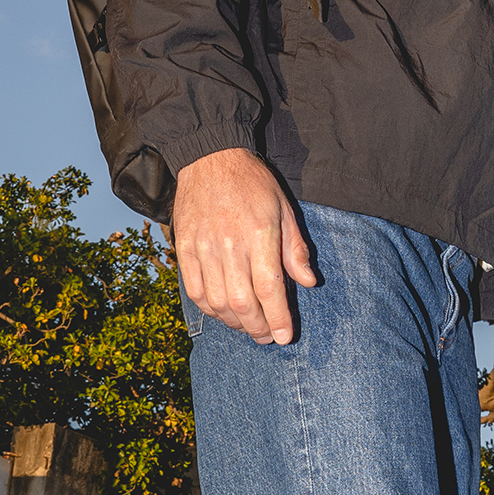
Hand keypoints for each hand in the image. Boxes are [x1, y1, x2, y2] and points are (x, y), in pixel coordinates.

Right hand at [171, 148, 316, 344]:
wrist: (209, 157)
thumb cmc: (252, 184)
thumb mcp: (284, 209)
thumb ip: (296, 249)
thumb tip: (308, 283)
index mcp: (259, 234)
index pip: (270, 289)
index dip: (278, 319)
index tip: (285, 337)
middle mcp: (230, 244)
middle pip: (243, 304)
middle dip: (258, 328)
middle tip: (268, 336)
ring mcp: (204, 248)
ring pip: (218, 304)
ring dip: (235, 323)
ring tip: (248, 325)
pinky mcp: (185, 249)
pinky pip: (196, 292)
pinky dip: (211, 310)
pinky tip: (224, 311)